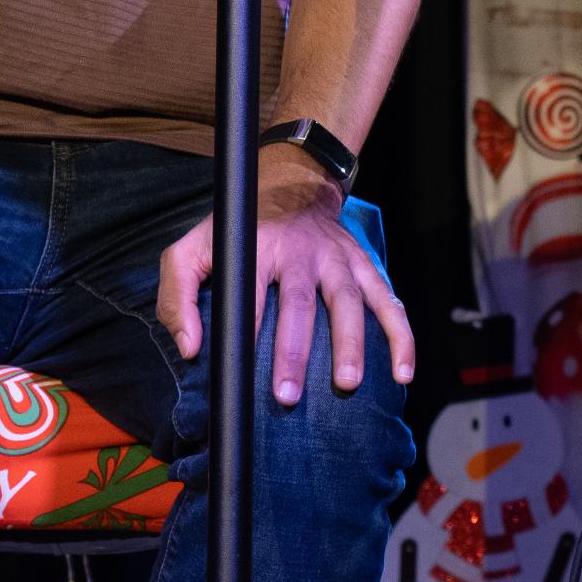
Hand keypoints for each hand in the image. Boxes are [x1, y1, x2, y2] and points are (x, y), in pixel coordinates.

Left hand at [156, 145, 413, 404]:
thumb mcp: (191, 248)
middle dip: (294, 351)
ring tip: (347, 384)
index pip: (249, 295)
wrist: (292, 184)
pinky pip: (388, 300)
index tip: (238, 375)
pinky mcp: (364, 265)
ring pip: (347, 300)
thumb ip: (178, 295)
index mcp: (256, 247)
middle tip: (287, 397)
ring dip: (350, 343)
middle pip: (299, 303)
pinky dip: (400, 335)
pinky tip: (403, 372)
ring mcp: (337, 258)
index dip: (245, 333)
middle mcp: (300, 251)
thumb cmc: (236, 231)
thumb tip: (191, 348)